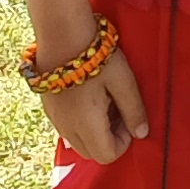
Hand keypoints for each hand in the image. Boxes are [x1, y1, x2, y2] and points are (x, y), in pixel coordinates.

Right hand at [33, 25, 149, 163]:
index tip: (127, 116)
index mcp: (87, 125)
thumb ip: (133, 110)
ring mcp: (54, 119)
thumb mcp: (123, 81)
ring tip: (103, 101)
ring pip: (78, 142)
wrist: (61, 32)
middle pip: (91, 153)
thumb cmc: (97, 56)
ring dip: (94, 131)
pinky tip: (87, 96)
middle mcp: (67, 128)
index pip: (107, 155)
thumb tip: (142, 134)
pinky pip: (67, 128)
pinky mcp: (48, 108)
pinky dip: (80, 122)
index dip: (123, 141)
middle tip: (117, 108)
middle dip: (108, 138)